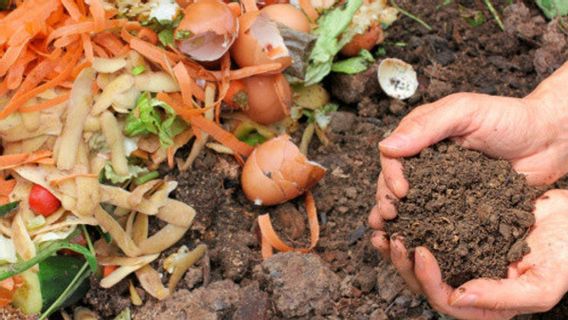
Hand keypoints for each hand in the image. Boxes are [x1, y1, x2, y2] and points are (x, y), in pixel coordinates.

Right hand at [370, 63, 567, 227]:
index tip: (400, 191)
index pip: (393, 156)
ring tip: (390, 235)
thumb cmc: (510, 118)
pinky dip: (423, 230)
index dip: (390, 174)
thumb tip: (386, 146)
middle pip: (395, 182)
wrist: (550, 141)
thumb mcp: (465, 112)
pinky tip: (416, 242)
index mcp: (422, 136)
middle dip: (387, 199)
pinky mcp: (459, 205)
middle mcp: (427, 161)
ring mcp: (442, 185)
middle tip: (390, 216)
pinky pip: (437, 217)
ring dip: (398, 219)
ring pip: (411, 203)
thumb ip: (427, 126)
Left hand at [371, 190, 567, 318]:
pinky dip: (412, 223)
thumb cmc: (565, 255)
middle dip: (403, 263)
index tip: (420, 251)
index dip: (427, 279)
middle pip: (424, 282)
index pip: (444, 300)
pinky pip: (428, 231)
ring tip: (383, 226)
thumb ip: (501, 297)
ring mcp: (461, 257)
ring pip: (419, 259)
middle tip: (392, 238)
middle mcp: (467, 281)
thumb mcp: (542, 285)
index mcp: (484, 302)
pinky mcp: (458, 233)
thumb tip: (458, 297)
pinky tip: (401, 210)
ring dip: (399, 245)